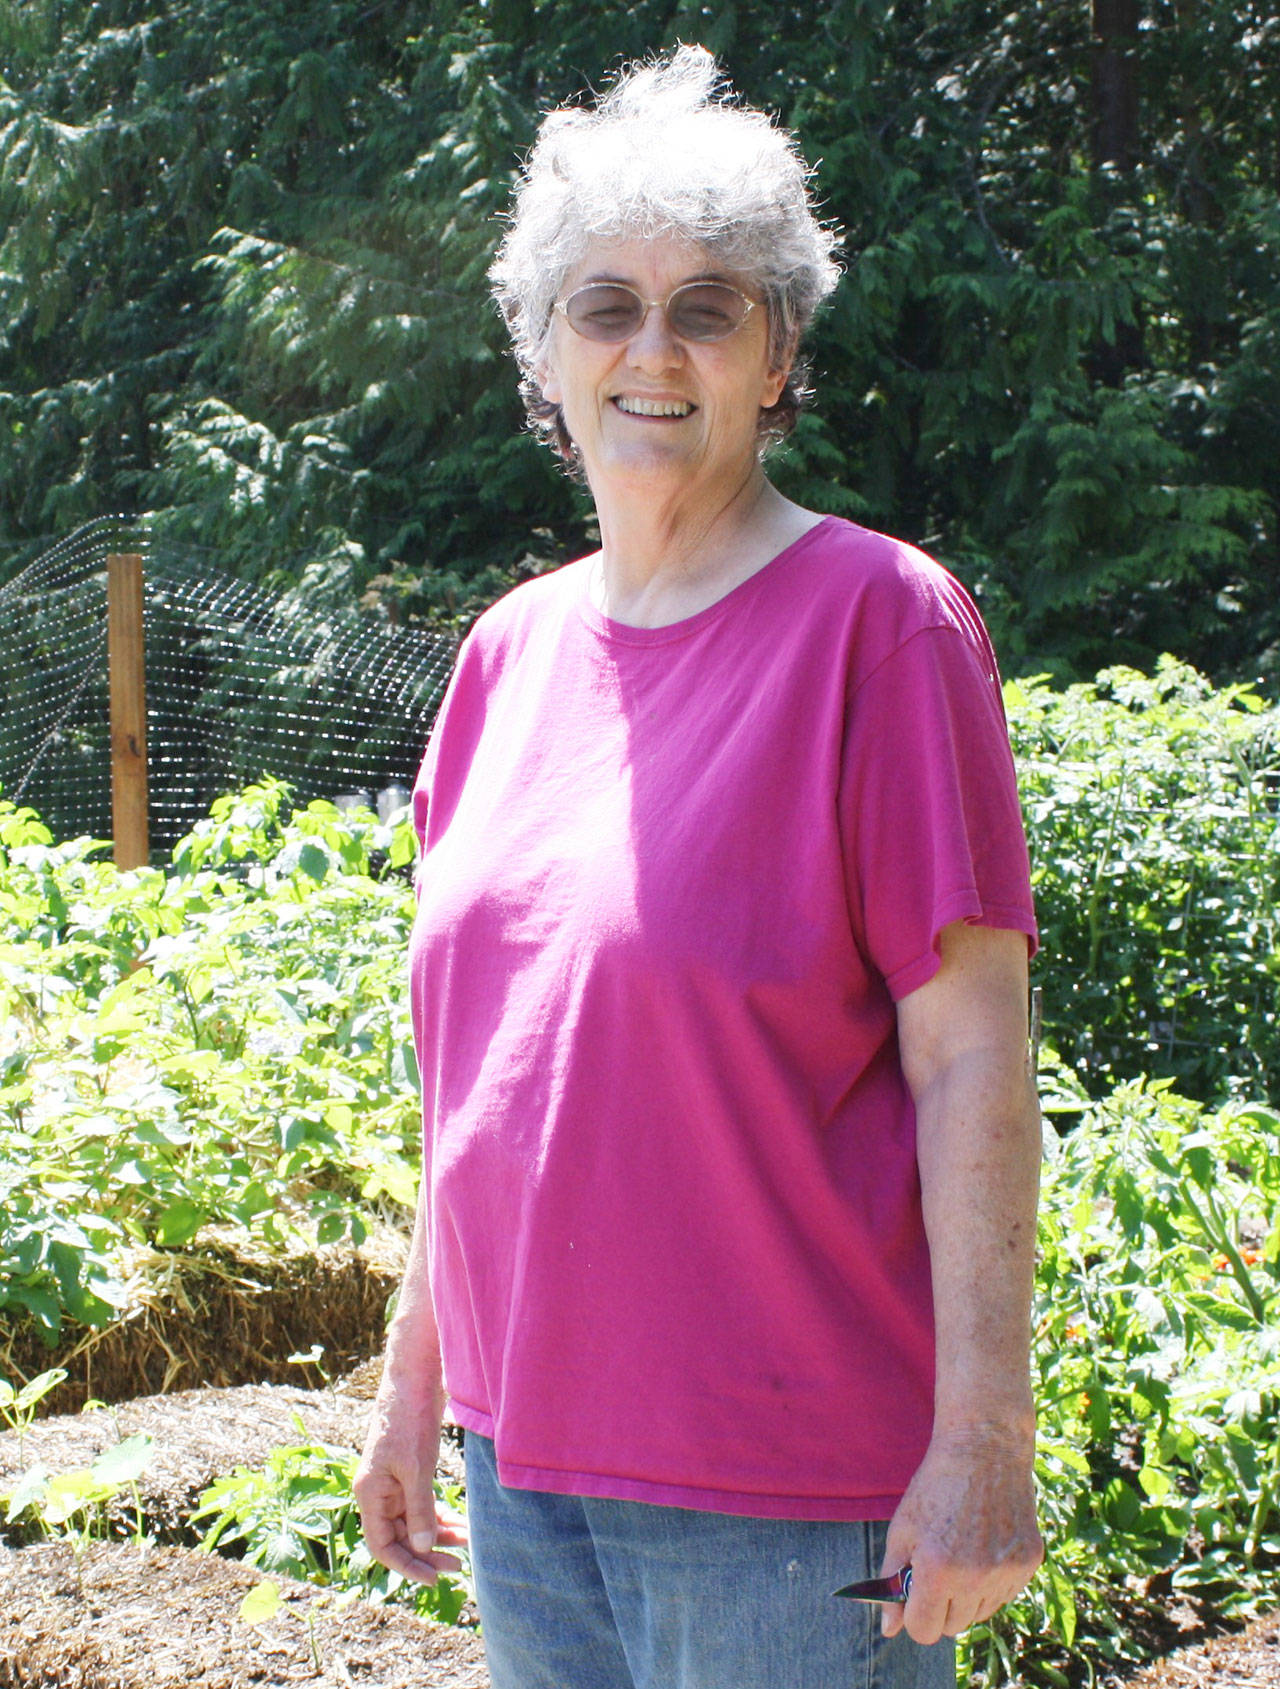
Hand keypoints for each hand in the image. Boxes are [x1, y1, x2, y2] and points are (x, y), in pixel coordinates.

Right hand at [354, 1385, 467, 1585]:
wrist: (414, 1378)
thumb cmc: (409, 1420)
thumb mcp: (416, 1468)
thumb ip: (419, 1509)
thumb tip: (423, 1548)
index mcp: (370, 1494)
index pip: (382, 1545)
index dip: (405, 1566)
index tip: (433, 1578)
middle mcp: (378, 1492)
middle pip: (399, 1537)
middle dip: (427, 1553)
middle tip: (457, 1565)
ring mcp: (393, 1481)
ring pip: (413, 1521)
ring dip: (437, 1534)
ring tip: (467, 1542)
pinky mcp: (408, 1470)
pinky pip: (421, 1503)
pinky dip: (439, 1514)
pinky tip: (460, 1524)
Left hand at [880, 1427, 1042, 1643]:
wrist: (984, 1448)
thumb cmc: (936, 1487)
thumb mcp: (903, 1529)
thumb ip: (893, 1581)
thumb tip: (888, 1629)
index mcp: (937, 1569)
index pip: (924, 1630)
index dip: (915, 1614)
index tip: (915, 1595)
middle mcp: (975, 1578)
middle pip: (953, 1627)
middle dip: (940, 1606)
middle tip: (937, 1568)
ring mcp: (1006, 1572)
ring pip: (980, 1614)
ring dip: (967, 1596)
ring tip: (961, 1552)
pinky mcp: (1029, 1563)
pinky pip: (1004, 1595)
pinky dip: (992, 1582)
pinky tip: (984, 1545)